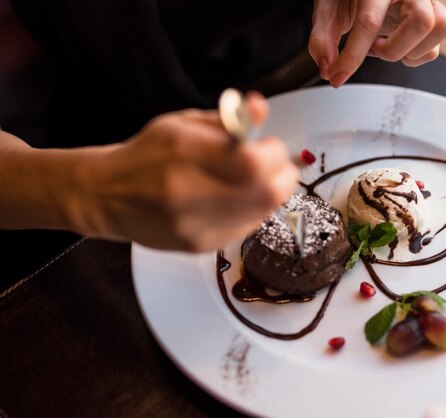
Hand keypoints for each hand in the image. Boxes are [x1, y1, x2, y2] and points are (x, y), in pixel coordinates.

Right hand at [75, 92, 298, 250]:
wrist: (107, 196)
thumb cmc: (148, 154)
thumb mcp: (183, 123)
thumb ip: (227, 118)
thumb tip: (260, 107)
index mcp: (183, 151)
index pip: (253, 161)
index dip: (274, 153)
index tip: (269, 145)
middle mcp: (186, 191)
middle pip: (266, 192)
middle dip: (283, 175)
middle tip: (276, 165)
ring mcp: (192, 224)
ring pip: (262, 213)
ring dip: (271, 193)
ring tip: (256, 180)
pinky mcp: (197, 245)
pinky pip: (246, 228)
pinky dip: (253, 211)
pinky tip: (238, 199)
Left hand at [308, 0, 445, 86]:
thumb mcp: (328, 10)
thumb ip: (322, 38)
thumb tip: (327, 68)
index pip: (369, 21)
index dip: (352, 56)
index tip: (338, 76)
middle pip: (422, 22)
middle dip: (393, 49)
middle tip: (374, 49)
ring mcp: (426, 0)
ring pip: (439, 29)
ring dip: (410, 52)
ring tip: (386, 46)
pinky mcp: (433, 14)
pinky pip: (436, 44)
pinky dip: (416, 55)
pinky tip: (396, 46)